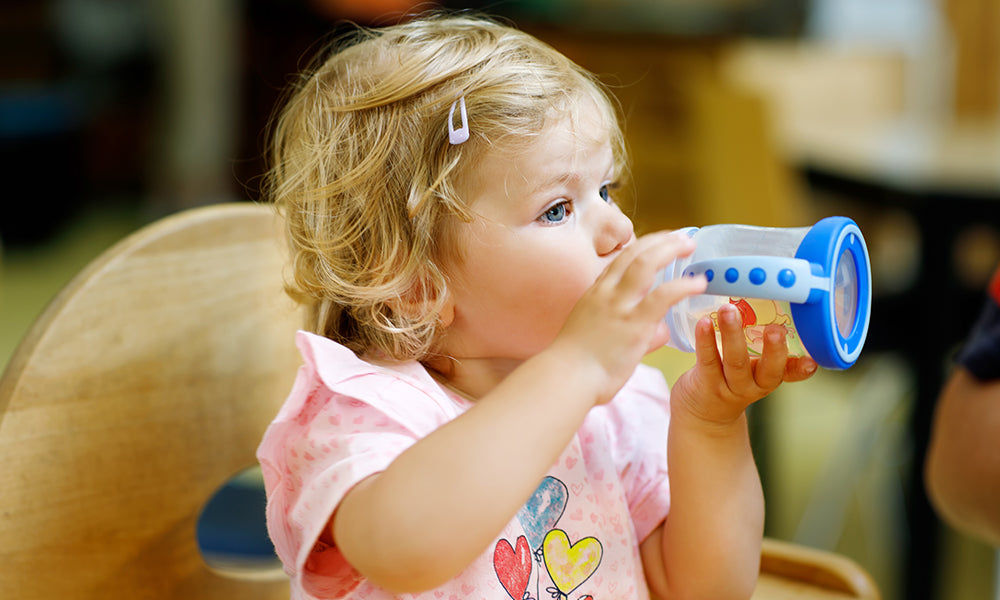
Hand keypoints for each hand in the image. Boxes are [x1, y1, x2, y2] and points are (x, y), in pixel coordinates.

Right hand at [548, 230, 707, 403]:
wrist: (566, 377)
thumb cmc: (576, 366)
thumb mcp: (594, 336)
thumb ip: (626, 329)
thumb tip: (656, 332)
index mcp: (595, 294)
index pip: (620, 260)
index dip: (642, 247)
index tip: (659, 243)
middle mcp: (606, 293)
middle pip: (634, 253)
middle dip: (660, 240)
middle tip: (680, 237)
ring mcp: (620, 305)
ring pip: (647, 263)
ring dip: (670, 249)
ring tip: (690, 245)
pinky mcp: (635, 322)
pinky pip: (664, 295)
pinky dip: (683, 285)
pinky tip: (698, 283)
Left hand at [671, 303, 817, 425]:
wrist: (704, 414)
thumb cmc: (731, 381)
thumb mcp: (754, 370)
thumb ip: (764, 348)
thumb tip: (773, 305)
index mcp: (768, 377)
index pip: (789, 373)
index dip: (801, 369)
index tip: (811, 362)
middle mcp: (752, 385)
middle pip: (766, 370)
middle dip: (773, 349)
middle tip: (776, 329)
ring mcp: (729, 386)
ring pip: (735, 361)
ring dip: (733, 334)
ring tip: (729, 310)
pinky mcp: (705, 382)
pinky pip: (708, 360)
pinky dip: (706, 340)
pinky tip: (704, 323)